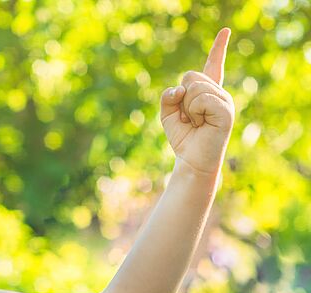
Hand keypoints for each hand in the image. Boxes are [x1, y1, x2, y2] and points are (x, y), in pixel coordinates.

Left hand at [160, 27, 235, 177]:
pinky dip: (193, 112)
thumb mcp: (167, 114)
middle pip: (190, 76)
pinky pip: (200, 99)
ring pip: (193, 87)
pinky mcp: (226, 111)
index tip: (225, 31)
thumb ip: (168, 97)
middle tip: (189, 118)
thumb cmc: (183, 138)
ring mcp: (224, 100)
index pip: (213, 65)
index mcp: (207, 92)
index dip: (219, 48)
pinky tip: (201, 124)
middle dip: (181, 98)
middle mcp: (219, 93)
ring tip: (196, 122)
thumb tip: (179, 88)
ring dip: (187, 108)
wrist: (191, 161)